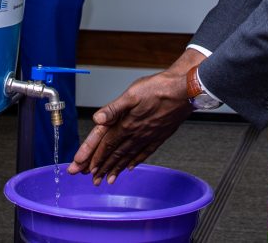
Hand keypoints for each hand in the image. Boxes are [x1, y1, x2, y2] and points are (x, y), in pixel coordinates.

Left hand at [68, 49, 206, 184]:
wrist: (185, 90)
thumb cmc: (158, 88)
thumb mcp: (131, 94)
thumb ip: (113, 109)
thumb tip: (97, 119)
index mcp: (126, 124)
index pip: (105, 144)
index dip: (92, 156)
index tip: (82, 167)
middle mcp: (136, 134)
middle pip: (115, 154)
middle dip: (101, 167)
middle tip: (92, 180)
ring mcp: (148, 136)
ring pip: (128, 156)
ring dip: (116, 168)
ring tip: (108, 179)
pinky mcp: (159, 135)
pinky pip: (145, 153)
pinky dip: (136, 161)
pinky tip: (131, 166)